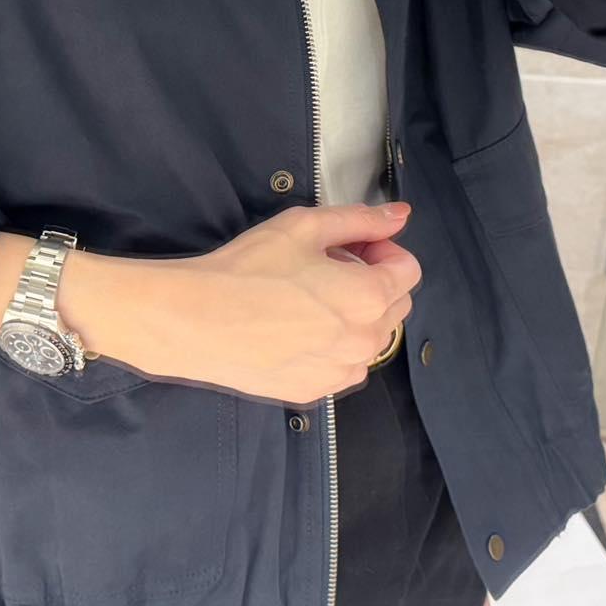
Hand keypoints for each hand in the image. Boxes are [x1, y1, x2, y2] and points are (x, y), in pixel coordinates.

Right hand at [126, 202, 420, 403]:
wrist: (195, 321)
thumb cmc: (247, 270)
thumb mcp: (304, 226)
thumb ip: (361, 219)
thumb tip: (400, 214)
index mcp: (370, 297)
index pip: (409, 269)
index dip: (382, 248)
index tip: (350, 244)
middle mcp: (366, 342)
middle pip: (395, 304)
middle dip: (372, 280)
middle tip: (326, 266)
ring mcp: (341, 372)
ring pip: (371, 337)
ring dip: (354, 315)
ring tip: (307, 298)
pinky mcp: (315, 391)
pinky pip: (343, 364)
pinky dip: (332, 345)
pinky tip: (294, 327)